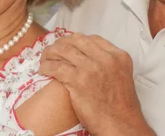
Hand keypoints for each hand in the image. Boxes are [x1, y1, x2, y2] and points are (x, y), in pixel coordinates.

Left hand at [39, 33, 154, 135]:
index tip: (68, 45)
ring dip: (50, 53)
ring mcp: (91, 68)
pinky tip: (43, 69)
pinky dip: (46, 66)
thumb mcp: (121, 76)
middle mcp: (105, 58)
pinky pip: (56, 67)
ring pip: (64, 50)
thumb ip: (108, 63)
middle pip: (76, 40)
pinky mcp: (78, 80)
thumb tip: (89, 57)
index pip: (93, 39)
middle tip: (53, 50)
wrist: (121, 125)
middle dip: (62, 43)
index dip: (77, 41)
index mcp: (118, 56)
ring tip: (45, 58)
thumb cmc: (120, 107)